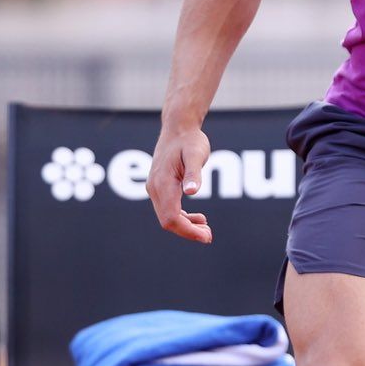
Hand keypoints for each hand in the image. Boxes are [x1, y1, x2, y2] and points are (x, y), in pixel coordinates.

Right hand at [148, 123, 212, 243]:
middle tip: (209, 236)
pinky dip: (182, 217)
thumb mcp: (196, 154)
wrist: (178, 128)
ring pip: (167, 217)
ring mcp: (155, 188)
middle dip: (188, 232)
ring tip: (206, 229)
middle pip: (168, 221)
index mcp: (163, 182)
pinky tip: (199, 218)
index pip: (172, 217)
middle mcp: (155, 187)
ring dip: (186, 226)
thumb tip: (192, 192)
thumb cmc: (190, 140)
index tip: (206, 237)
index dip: (188, 230)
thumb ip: (194, 173)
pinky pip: (168, 209)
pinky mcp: (159, 187)